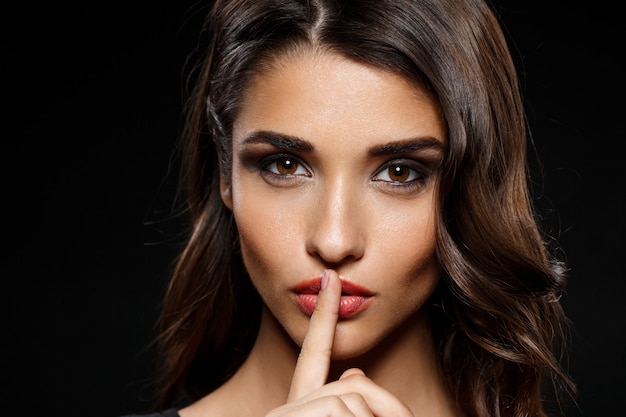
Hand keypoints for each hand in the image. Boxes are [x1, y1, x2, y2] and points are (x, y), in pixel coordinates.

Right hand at [266, 269, 413, 416]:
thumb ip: (341, 396)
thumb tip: (352, 372)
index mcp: (299, 405)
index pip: (314, 352)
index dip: (324, 314)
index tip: (330, 278)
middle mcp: (285, 407)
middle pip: (354, 381)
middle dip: (386, 405)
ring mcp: (281, 416)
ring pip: (354, 397)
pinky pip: (344, 410)